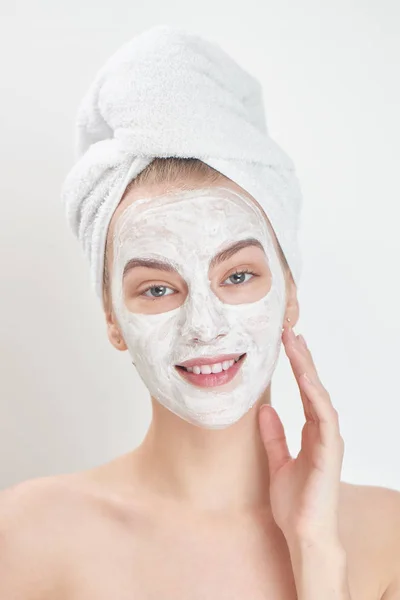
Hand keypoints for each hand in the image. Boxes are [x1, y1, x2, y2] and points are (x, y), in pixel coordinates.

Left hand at [259, 326, 344, 544]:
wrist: (304, 534)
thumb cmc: (295, 503)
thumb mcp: (277, 462)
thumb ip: (274, 436)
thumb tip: (264, 410)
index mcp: (311, 432)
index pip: (305, 390)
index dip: (297, 365)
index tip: (286, 342)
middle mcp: (322, 431)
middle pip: (313, 386)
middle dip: (302, 357)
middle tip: (290, 330)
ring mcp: (328, 439)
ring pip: (319, 394)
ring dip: (307, 368)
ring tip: (295, 343)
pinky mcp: (329, 451)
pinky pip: (323, 417)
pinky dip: (314, 395)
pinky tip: (304, 377)